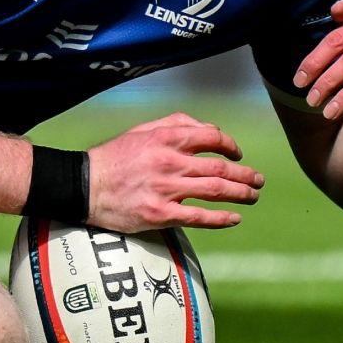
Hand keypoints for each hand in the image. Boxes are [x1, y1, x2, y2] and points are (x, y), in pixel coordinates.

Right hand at [86, 112, 262, 231]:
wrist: (84, 186)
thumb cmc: (113, 157)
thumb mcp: (140, 130)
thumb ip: (174, 124)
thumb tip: (207, 129)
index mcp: (164, 138)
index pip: (210, 137)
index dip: (230, 144)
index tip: (238, 153)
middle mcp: (168, 161)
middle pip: (219, 167)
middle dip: (244, 174)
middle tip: (258, 180)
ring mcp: (165, 189)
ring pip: (214, 190)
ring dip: (240, 193)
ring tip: (253, 196)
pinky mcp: (159, 214)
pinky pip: (198, 217)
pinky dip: (221, 218)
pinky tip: (234, 218)